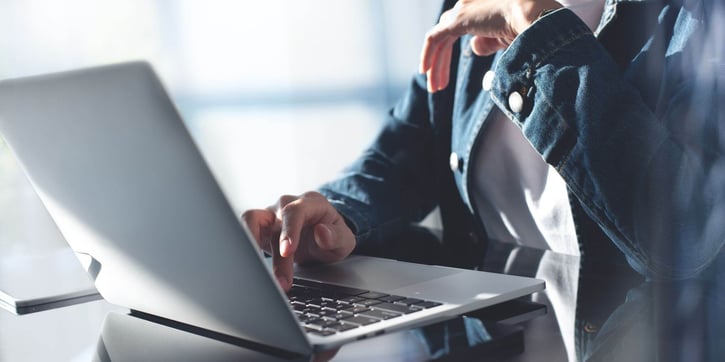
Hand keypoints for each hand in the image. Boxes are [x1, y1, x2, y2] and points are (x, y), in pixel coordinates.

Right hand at [242, 191, 355, 290]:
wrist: (323, 237)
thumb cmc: (333, 236)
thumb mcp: (344, 240)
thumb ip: (336, 236)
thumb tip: (321, 232)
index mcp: (311, 203)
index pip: (294, 211)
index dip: (289, 231)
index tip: (287, 251)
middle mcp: (287, 205)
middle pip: (273, 221)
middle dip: (274, 252)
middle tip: (280, 280)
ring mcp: (272, 215)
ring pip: (250, 221)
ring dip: (251, 247)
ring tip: (257, 272)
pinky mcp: (260, 228)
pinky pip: (245, 232)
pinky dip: (246, 249)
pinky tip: (250, 268)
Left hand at [419, 0, 562, 91]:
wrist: (534, 16)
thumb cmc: (529, 27)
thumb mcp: (506, 37)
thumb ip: (489, 41)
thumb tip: (474, 47)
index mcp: (480, 6)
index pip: (457, 28)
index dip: (448, 53)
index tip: (447, 75)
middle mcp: (469, 4)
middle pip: (446, 35)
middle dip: (440, 62)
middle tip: (438, 85)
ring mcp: (463, 9)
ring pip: (440, 40)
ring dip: (435, 65)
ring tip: (434, 88)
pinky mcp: (458, 19)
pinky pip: (434, 39)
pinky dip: (427, 55)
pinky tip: (425, 73)